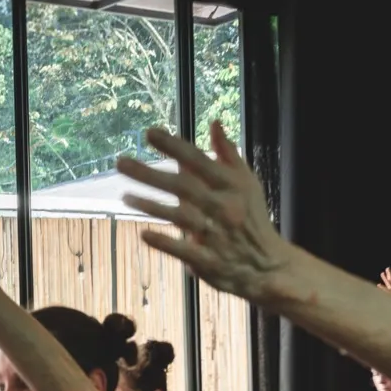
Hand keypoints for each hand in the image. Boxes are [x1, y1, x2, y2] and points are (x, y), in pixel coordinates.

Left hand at [118, 122, 300, 304]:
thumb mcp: (247, 183)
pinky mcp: (210, 262)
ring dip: (151, 206)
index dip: (174, 146)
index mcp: (232, 186)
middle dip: (150, 174)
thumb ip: (228, 154)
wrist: (269, 266)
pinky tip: (144, 234)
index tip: (149, 133)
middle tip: (120, 163)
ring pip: (181, 217)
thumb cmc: (253, 219)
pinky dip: (166, 242)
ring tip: (126, 197)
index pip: (199, 161)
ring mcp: (216, 236)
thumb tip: (213, 123)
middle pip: (183, 186)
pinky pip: (185, 251)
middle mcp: (224, 207)